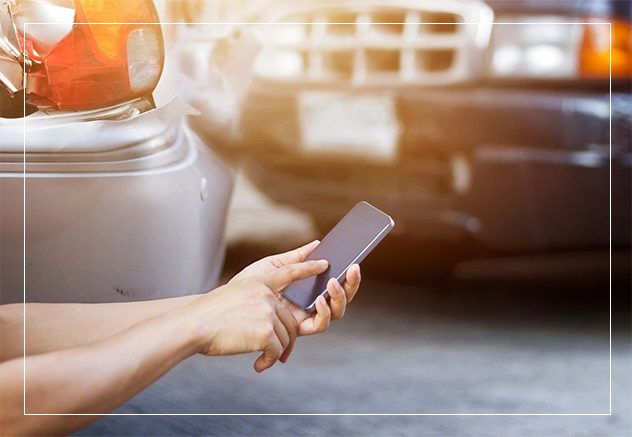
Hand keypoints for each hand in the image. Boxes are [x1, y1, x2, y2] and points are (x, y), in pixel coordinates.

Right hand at [185, 258, 327, 371]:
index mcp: (258, 282)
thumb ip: (258, 296)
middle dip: (285, 339)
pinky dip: (268, 361)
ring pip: (286, 337)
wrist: (195, 325)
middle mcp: (266, 294)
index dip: (309, 268)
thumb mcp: (236, 293)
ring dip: (275, 352)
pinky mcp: (266, 332)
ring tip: (262, 359)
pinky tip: (258, 365)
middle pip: (290, 320)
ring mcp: (267, 312)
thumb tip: (275, 312)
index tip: (324, 264)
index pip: (290, 271)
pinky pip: (277, 351)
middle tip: (278, 353)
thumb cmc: (210, 314)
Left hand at [232, 240, 361, 342]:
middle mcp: (310, 304)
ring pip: (335, 313)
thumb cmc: (247, 285)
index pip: (335, 282)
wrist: (226, 305)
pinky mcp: (297, 329)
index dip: (349, 276)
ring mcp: (305, 317)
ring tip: (334, 282)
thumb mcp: (273, 265)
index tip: (355, 262)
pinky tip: (319, 299)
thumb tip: (319, 243)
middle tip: (353, 268)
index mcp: (308, 287)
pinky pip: (318, 324)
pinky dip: (324, 312)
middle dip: (352, 285)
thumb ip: (297, 258)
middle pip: (341, 298)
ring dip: (339, 297)